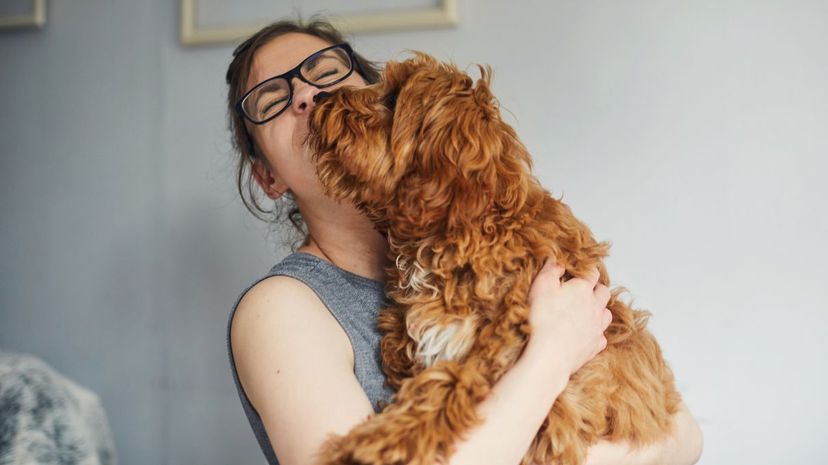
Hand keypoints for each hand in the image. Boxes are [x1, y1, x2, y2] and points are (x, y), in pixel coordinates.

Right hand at [526, 259, 611, 375]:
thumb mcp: (540, 287)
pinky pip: (602, 336)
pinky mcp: (594, 346)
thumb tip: (556, 259)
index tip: (582, 269)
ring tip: (588, 310)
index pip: (592, 273)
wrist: (548, 355)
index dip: (587, 269)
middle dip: (597, 288)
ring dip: (600, 309)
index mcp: (582, 289)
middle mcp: (594, 306)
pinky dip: (596, 332)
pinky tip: (586, 333)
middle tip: (586, 289)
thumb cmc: (542, 319)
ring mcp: (597, 327)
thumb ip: (550, 270)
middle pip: (604, 292)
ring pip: (607, 313)